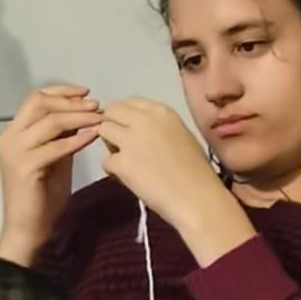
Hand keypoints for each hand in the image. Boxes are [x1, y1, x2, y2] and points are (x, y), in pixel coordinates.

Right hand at [0, 84, 100, 265]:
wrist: (28, 229)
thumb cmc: (41, 197)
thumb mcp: (55, 158)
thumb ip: (62, 136)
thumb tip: (81, 114)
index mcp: (14, 132)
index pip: (35, 98)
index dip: (61, 91)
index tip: (85, 93)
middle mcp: (10, 137)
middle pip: (39, 103)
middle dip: (70, 101)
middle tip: (95, 105)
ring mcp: (15, 151)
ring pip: (49, 121)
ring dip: (78, 117)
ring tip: (98, 118)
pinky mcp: (25, 166)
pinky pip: (56, 146)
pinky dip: (77, 139)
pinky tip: (93, 136)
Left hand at [97, 98, 254, 264]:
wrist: (197, 197)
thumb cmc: (196, 170)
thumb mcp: (181, 134)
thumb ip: (158, 126)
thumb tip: (137, 129)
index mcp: (162, 111)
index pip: (130, 102)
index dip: (126, 116)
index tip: (130, 129)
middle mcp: (144, 119)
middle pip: (111, 111)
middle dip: (113, 126)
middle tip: (122, 144)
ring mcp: (131, 140)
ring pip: (103, 131)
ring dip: (110, 145)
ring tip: (125, 160)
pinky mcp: (122, 162)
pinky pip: (105, 161)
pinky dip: (113, 171)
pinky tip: (128, 178)